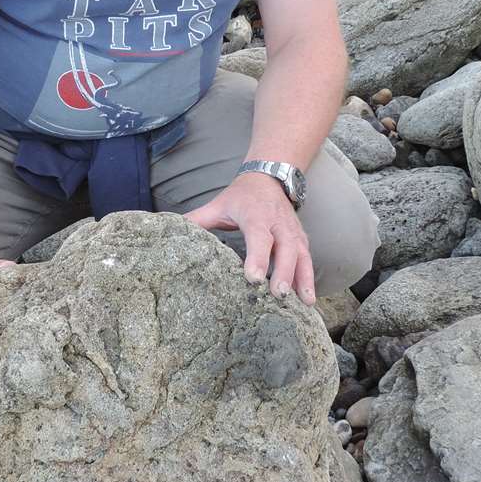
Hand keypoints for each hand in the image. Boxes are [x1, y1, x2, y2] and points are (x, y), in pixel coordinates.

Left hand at [183, 172, 315, 304]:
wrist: (269, 178)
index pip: (259, 236)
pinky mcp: (301, 239)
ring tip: (305, 303)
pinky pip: (307, 259)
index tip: (253, 278)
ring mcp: (293, 231)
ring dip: (304, 278)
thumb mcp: (218, 205)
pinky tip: (308, 299)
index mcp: (256, 215)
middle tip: (279, 294)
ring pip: (301, 255)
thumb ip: (197, 220)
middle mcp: (278, 223)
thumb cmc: (240, 197)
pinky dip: (308, 278)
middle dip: (284, 271)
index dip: (257, 256)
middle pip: (285, 247)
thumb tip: (171, 231)